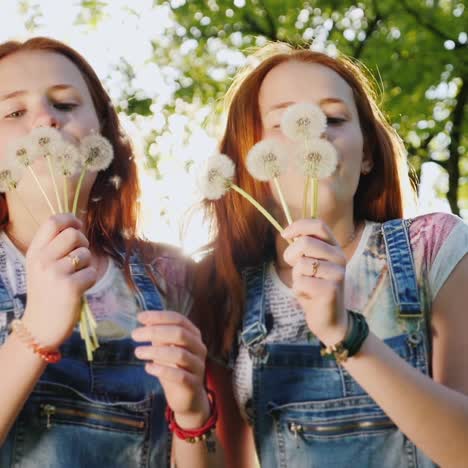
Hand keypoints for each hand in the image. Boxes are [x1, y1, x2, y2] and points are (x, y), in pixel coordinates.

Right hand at [22, 214, 96, 348]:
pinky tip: (80, 289)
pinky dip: (90, 280)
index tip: (79, 226)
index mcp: (34, 252)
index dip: (70, 220)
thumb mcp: (42, 266)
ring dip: (88, 265)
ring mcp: (55, 274)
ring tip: (76, 277)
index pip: (52, 222)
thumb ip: (55, 247)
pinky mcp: (70, 287)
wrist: (40, 328)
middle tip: (81, 257)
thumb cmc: (47, 293)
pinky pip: (92, 273)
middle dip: (84, 242)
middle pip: (73, 234)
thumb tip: (77, 226)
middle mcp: (42, 260)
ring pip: (85, 254)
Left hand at [132, 311, 209, 428]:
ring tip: (138, 352)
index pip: (178, 319)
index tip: (140, 317)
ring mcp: (198, 366)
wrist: (188, 398)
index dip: (159, 316)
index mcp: (193, 335)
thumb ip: (158, 335)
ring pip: (179, 354)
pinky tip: (148, 368)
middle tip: (134, 335)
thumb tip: (144, 319)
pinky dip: (162, 370)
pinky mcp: (194, 384)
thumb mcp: (165, 349)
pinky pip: (179, 376)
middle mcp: (199, 348)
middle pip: (180, 333)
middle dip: (155, 331)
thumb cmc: (174, 369)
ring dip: (155, 352)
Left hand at [282, 218, 348, 344]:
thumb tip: (287, 232)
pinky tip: (309, 297)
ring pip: (301, 264)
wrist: (330, 320)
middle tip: (295, 268)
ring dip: (296, 276)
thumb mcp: (309, 264)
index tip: (284, 234)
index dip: (298, 226)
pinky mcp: (331, 289)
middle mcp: (339, 257)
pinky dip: (298, 290)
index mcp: (334, 247)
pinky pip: (300, 282)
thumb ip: (303, 249)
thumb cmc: (315, 289)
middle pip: (305, 242)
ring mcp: (337, 273)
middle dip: (291, 255)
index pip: (318, 225)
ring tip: (306, 285)